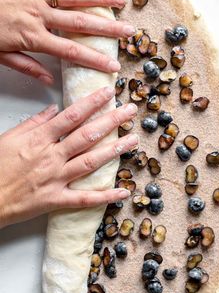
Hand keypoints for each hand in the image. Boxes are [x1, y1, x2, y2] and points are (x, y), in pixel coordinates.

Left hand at [0, 0, 133, 83]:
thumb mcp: (0, 56)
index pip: (72, 52)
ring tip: (120, 0)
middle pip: (81, 23)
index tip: (113, 65)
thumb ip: (26, 66)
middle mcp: (39, 15)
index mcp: (33, 38)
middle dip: (108, 28)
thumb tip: (49, 81)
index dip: (95, 59)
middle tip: (130, 31)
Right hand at [0, 86, 137, 228]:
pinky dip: (105, 196)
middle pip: (87, 136)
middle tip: (130, 111)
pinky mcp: (55, 200)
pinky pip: (84, 199)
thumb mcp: (9, 137)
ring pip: (90, 162)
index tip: (108, 92)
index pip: (71, 116)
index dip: (92, 103)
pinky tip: (123, 191)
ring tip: (133, 141)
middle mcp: (51, 157)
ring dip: (114, 151)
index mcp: (39, 139)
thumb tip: (53, 110)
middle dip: (111, 121)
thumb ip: (33, 123)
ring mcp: (55, 179)